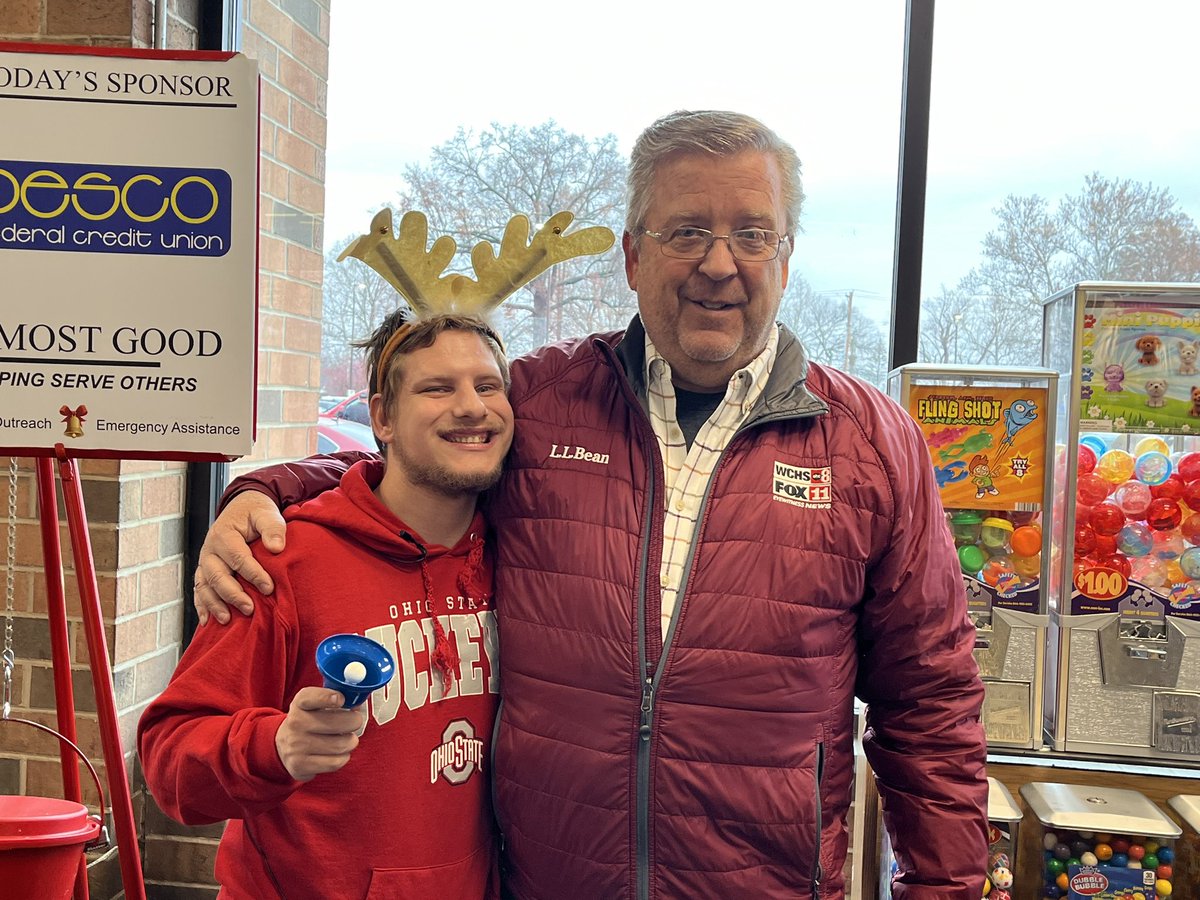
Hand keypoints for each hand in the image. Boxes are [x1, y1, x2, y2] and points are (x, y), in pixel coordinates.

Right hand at [194, 491, 286, 624]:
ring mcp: (205, 561)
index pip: (238, 558)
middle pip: (217, 575)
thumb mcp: (266, 514)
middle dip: (232, 594)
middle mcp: (210, 549)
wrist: (241, 508)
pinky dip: (201, 605)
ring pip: (204, 585)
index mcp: (224, 534)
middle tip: (250, 609)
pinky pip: (199, 589)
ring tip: (227, 620)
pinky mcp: (205, 570)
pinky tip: (207, 621)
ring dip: (214, 604)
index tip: (269, 587)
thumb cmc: (256, 513)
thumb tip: (276, 547)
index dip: (253, 574)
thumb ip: (272, 528)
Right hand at [274, 687, 367, 781]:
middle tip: (355, 722)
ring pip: (340, 745)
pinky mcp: (300, 766)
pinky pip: (335, 762)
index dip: (327, 697)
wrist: (284, 746)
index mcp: (300, 704)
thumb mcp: (314, 704)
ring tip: (348, 739)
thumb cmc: (308, 722)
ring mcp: (296, 746)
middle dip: (354, 722)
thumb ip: (334, 699)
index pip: (310, 697)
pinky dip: (343, 757)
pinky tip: (339, 753)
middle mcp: (295, 724)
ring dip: (351, 741)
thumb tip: (357, 704)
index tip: (341, 699)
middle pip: (337, 723)